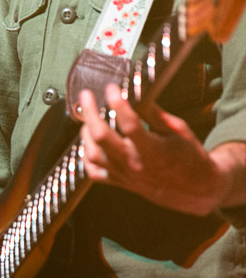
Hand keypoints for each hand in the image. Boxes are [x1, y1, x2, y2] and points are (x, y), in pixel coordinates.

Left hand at [79, 84, 228, 214]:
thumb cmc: (187, 157)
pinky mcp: (119, 181)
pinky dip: (85, 156)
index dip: (118, 103)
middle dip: (91, 113)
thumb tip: (136, 94)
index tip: (112, 88)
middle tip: (87, 96)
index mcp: (154, 150)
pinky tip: (88, 142)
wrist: (192, 189)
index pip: (130, 124)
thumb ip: (154, 114)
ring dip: (86, 133)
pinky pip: (93, 171)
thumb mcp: (178, 130)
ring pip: (93, 154)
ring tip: (88, 118)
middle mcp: (135, 164)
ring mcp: (124, 175)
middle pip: (102, 137)